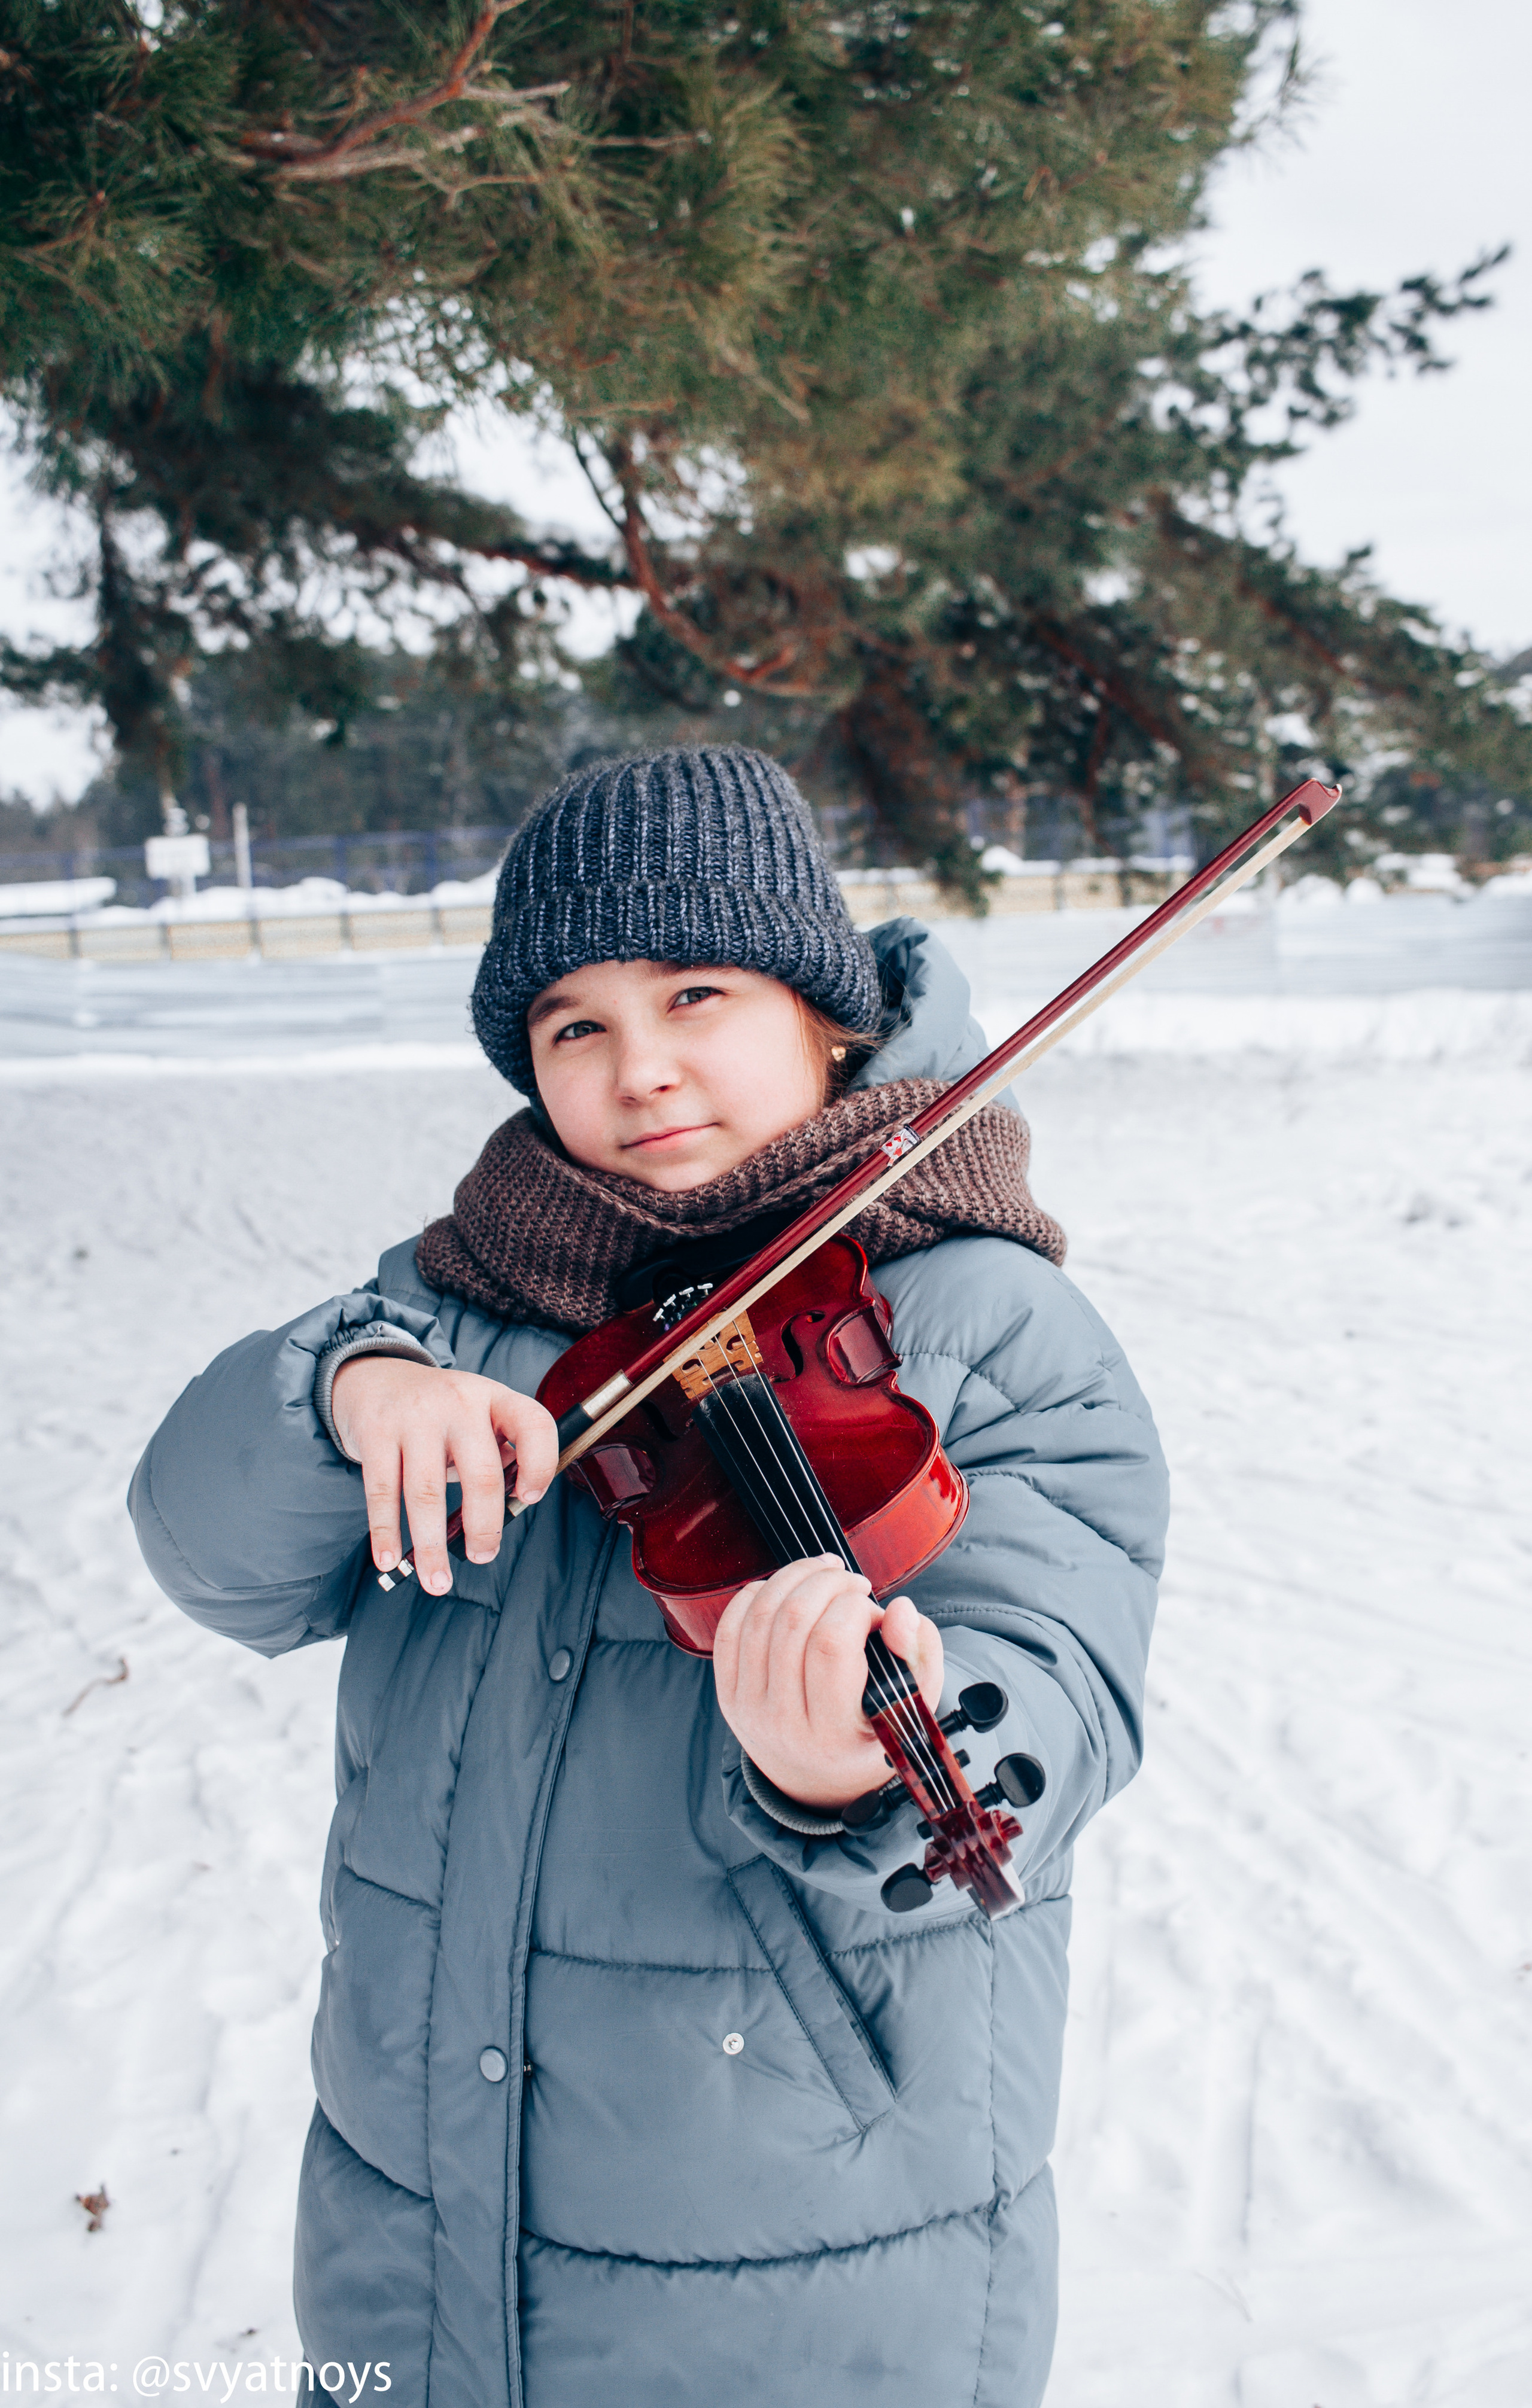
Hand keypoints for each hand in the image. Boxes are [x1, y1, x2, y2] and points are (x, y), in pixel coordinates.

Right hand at [330, 1356, 557, 1594]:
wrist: (376, 1378)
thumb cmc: (441, 1415)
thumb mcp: (479, 1416)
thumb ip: (500, 1453)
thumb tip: (512, 1509)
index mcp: (495, 1398)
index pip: (534, 1425)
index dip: (540, 1465)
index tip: (529, 1499)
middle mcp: (458, 1403)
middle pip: (481, 1474)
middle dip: (485, 1527)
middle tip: (483, 1556)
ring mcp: (415, 1417)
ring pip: (426, 1492)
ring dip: (432, 1545)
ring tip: (437, 1581)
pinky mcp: (376, 1433)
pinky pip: (381, 1491)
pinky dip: (385, 1531)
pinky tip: (388, 1559)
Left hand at [712, 1556, 944, 1813]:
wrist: (816, 1776)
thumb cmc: (871, 1732)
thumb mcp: (913, 1703)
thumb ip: (919, 1653)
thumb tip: (898, 1609)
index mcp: (833, 1732)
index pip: (831, 1645)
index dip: (854, 1609)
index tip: (874, 1613)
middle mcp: (783, 1723)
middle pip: (794, 1621)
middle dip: (828, 1582)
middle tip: (853, 1585)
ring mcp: (749, 1708)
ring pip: (761, 1616)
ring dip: (796, 1577)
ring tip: (826, 1573)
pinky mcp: (727, 1693)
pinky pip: (730, 1627)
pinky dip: (758, 1593)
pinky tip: (787, 1589)